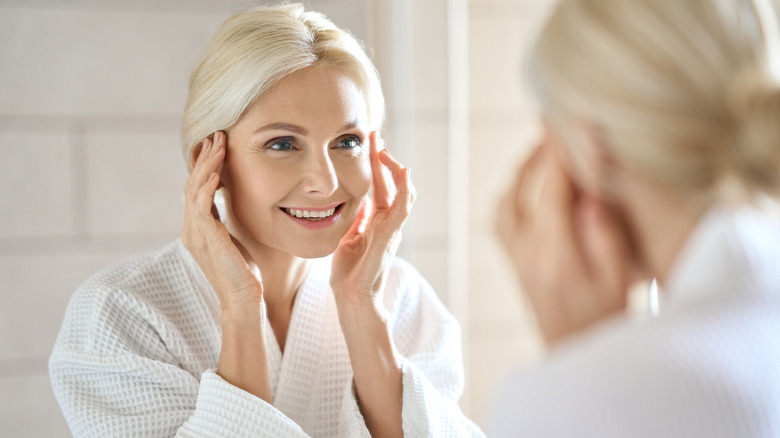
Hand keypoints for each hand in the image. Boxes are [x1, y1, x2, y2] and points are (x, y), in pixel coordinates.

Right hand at [181, 131, 262, 317]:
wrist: (242, 299)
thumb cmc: (243, 272)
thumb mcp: (233, 239)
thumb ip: (225, 222)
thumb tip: (230, 203)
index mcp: (196, 228)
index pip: (196, 188)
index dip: (204, 165)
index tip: (216, 144)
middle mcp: (191, 229)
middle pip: (192, 184)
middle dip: (204, 158)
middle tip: (216, 135)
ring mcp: (195, 234)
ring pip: (195, 190)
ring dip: (207, 165)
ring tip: (218, 144)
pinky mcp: (206, 240)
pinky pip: (201, 207)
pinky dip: (208, 188)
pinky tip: (217, 174)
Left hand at [330, 132, 415, 311]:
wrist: (352, 299)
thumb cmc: (349, 274)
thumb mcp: (348, 237)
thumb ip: (356, 219)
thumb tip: (358, 201)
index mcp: (376, 221)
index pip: (380, 185)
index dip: (375, 164)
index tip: (368, 142)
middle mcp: (387, 222)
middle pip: (392, 183)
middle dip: (383, 158)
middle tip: (373, 135)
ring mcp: (391, 229)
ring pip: (402, 191)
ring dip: (394, 168)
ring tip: (383, 149)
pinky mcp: (390, 236)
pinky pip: (403, 208)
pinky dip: (405, 189)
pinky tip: (403, 172)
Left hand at [495, 138, 638, 345]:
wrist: (579, 359)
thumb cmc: (607, 321)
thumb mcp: (620, 280)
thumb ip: (605, 233)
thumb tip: (588, 191)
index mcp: (555, 255)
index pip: (554, 189)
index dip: (563, 150)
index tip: (571, 118)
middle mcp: (526, 254)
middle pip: (523, 190)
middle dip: (540, 153)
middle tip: (557, 125)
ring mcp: (516, 260)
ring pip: (504, 204)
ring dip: (521, 172)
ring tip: (544, 150)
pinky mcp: (515, 265)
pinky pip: (500, 221)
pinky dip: (512, 195)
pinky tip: (529, 186)